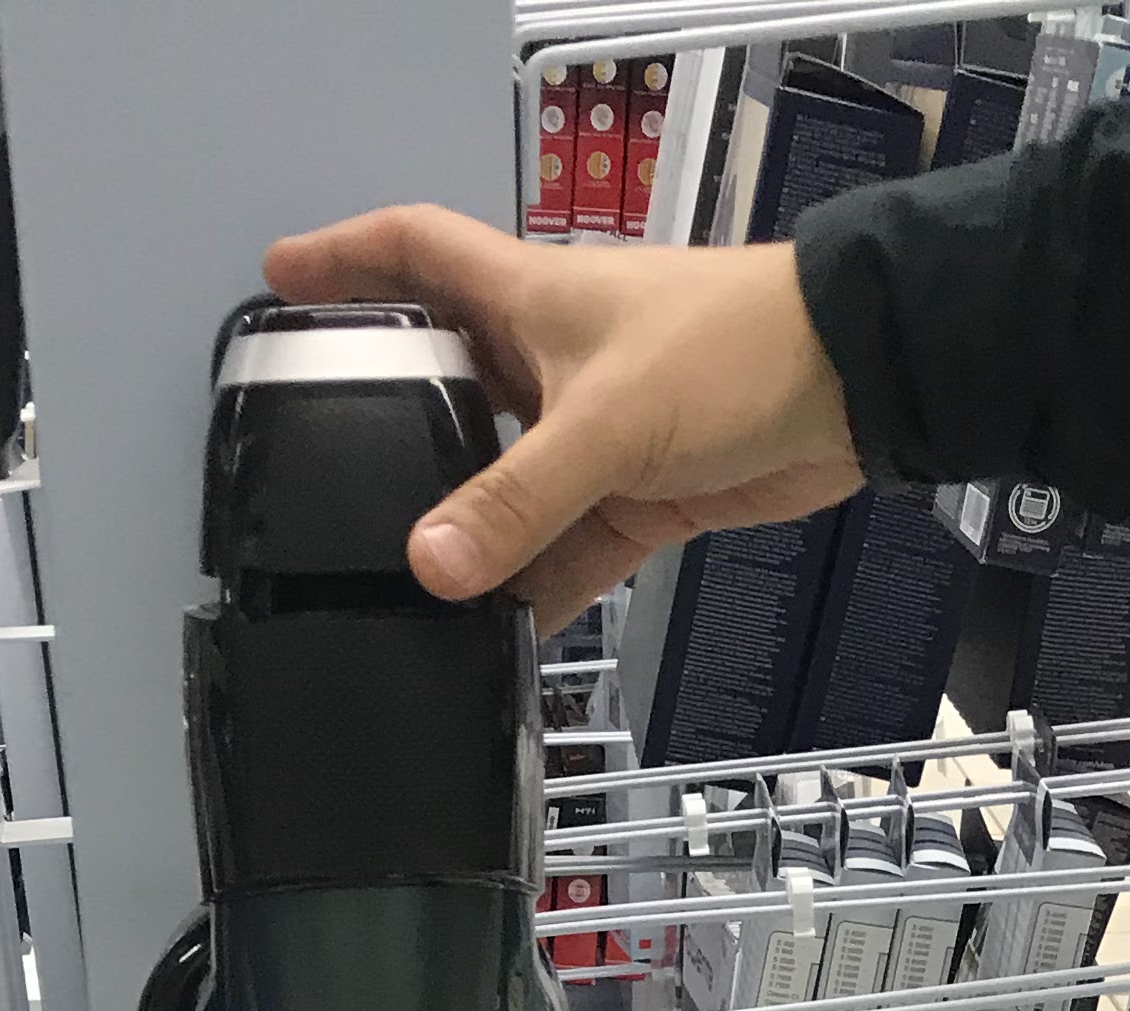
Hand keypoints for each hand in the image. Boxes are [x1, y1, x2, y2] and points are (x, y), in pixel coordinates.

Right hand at [260, 205, 861, 632]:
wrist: (852, 388)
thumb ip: (515, 502)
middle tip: (316, 471)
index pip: (412, 254)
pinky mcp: (634, 497)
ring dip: (463, 535)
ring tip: (394, 585)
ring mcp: (590, 434)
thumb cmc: (733, 350)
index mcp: (525, 298)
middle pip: (442, 385)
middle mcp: (547, 361)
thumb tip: (430, 569)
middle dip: (385, 426)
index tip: (277, 277)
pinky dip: (531, 593)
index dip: (343, 258)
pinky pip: (560, 554)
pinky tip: (492, 638)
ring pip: (500, 488)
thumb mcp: (605, 422)